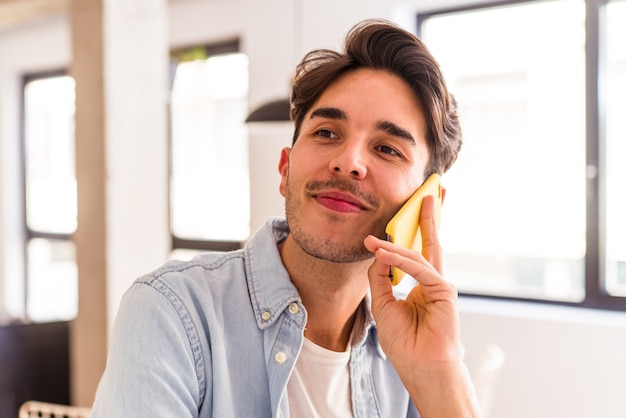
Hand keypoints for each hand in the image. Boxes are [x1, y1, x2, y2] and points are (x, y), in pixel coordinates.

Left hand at [364, 195, 477, 416]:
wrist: (420, 367)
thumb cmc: (405, 342)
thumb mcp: (383, 304)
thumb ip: (381, 277)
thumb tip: (376, 252)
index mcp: (421, 285)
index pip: (416, 253)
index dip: (411, 233)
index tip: (404, 213)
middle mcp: (432, 282)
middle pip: (429, 243)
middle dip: (427, 219)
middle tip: (426, 195)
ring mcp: (439, 285)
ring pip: (418, 255)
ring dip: (395, 244)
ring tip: (374, 237)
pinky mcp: (443, 291)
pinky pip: (419, 269)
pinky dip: (400, 260)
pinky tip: (382, 252)